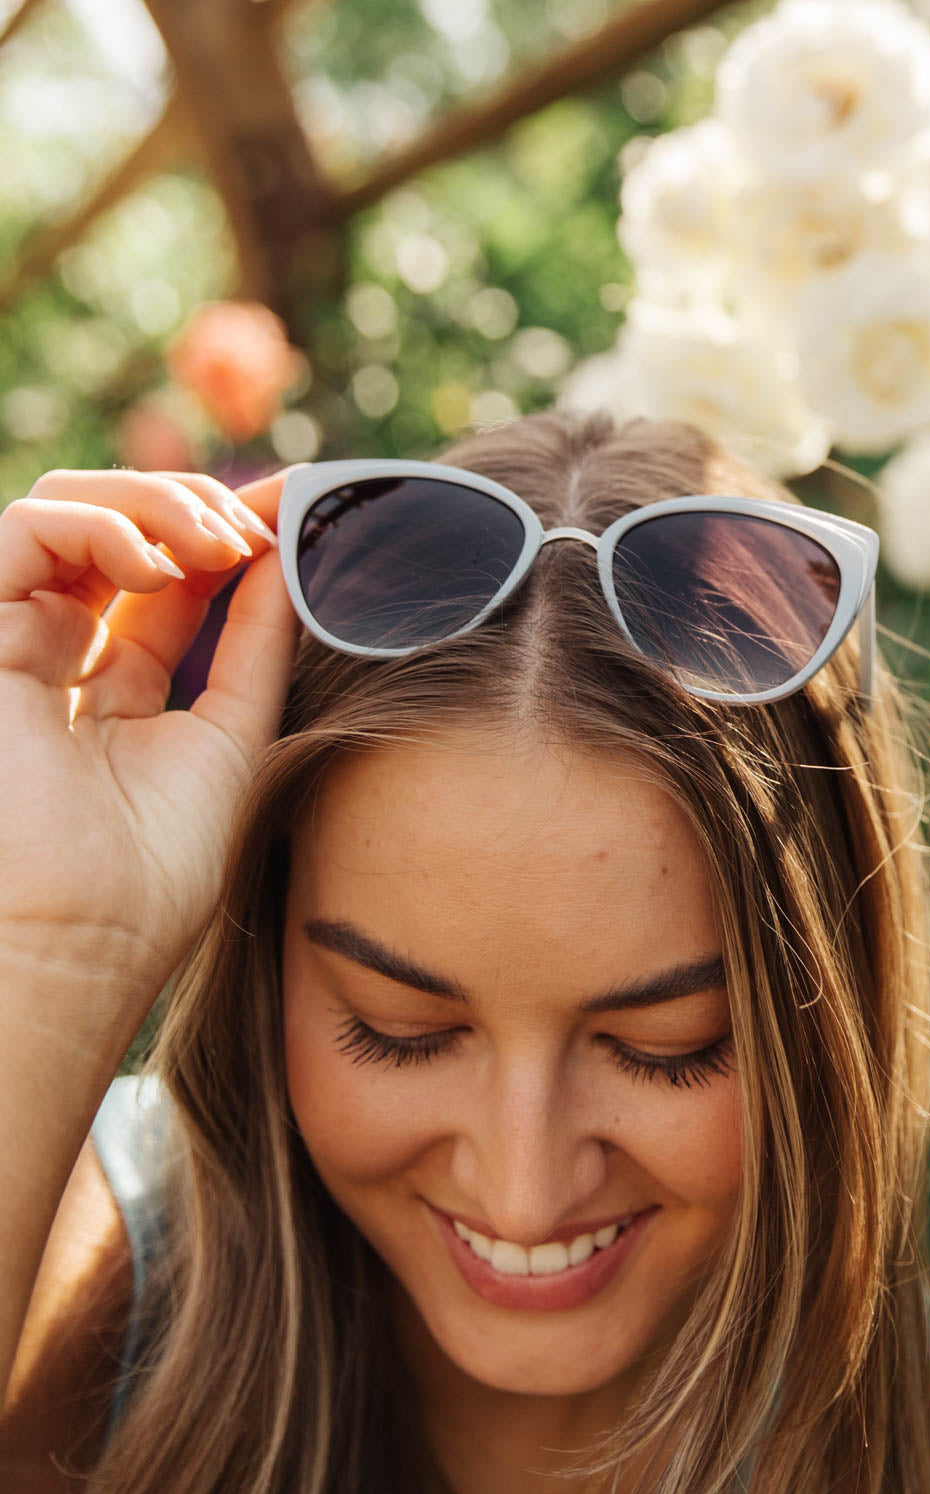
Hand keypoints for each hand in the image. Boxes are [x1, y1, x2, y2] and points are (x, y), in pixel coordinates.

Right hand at [0, 466, 299, 985]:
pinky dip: (100, 524)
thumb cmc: (156, 870)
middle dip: (193, 513)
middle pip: (117, 534)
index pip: (167, 581)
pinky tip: (159, 566)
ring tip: (218, 544)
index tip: (289, 524)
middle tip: (254, 533)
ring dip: (155, 507)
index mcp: (113, 689)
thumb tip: (287, 560)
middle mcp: (56, 658)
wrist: (85, 937)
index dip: (224, 541)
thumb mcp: (234, 736)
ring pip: (67, 513)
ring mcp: (12, 642)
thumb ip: (256, 645)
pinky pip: (24, 528)